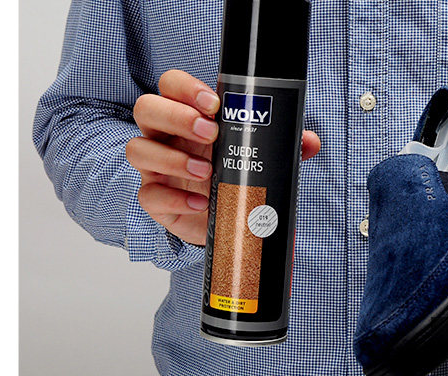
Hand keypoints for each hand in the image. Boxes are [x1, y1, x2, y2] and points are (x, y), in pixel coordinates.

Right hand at [127, 69, 320, 245]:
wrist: (227, 217)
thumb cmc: (234, 174)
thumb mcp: (257, 155)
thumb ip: (282, 145)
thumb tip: (309, 141)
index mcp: (188, 115)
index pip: (171, 86)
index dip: (185, 88)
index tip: (214, 104)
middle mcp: (165, 136)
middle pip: (147, 108)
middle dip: (177, 117)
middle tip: (210, 133)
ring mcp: (155, 167)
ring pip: (138, 149)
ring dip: (172, 158)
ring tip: (206, 171)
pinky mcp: (156, 199)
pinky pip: (149, 195)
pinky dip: (176, 200)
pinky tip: (201, 203)